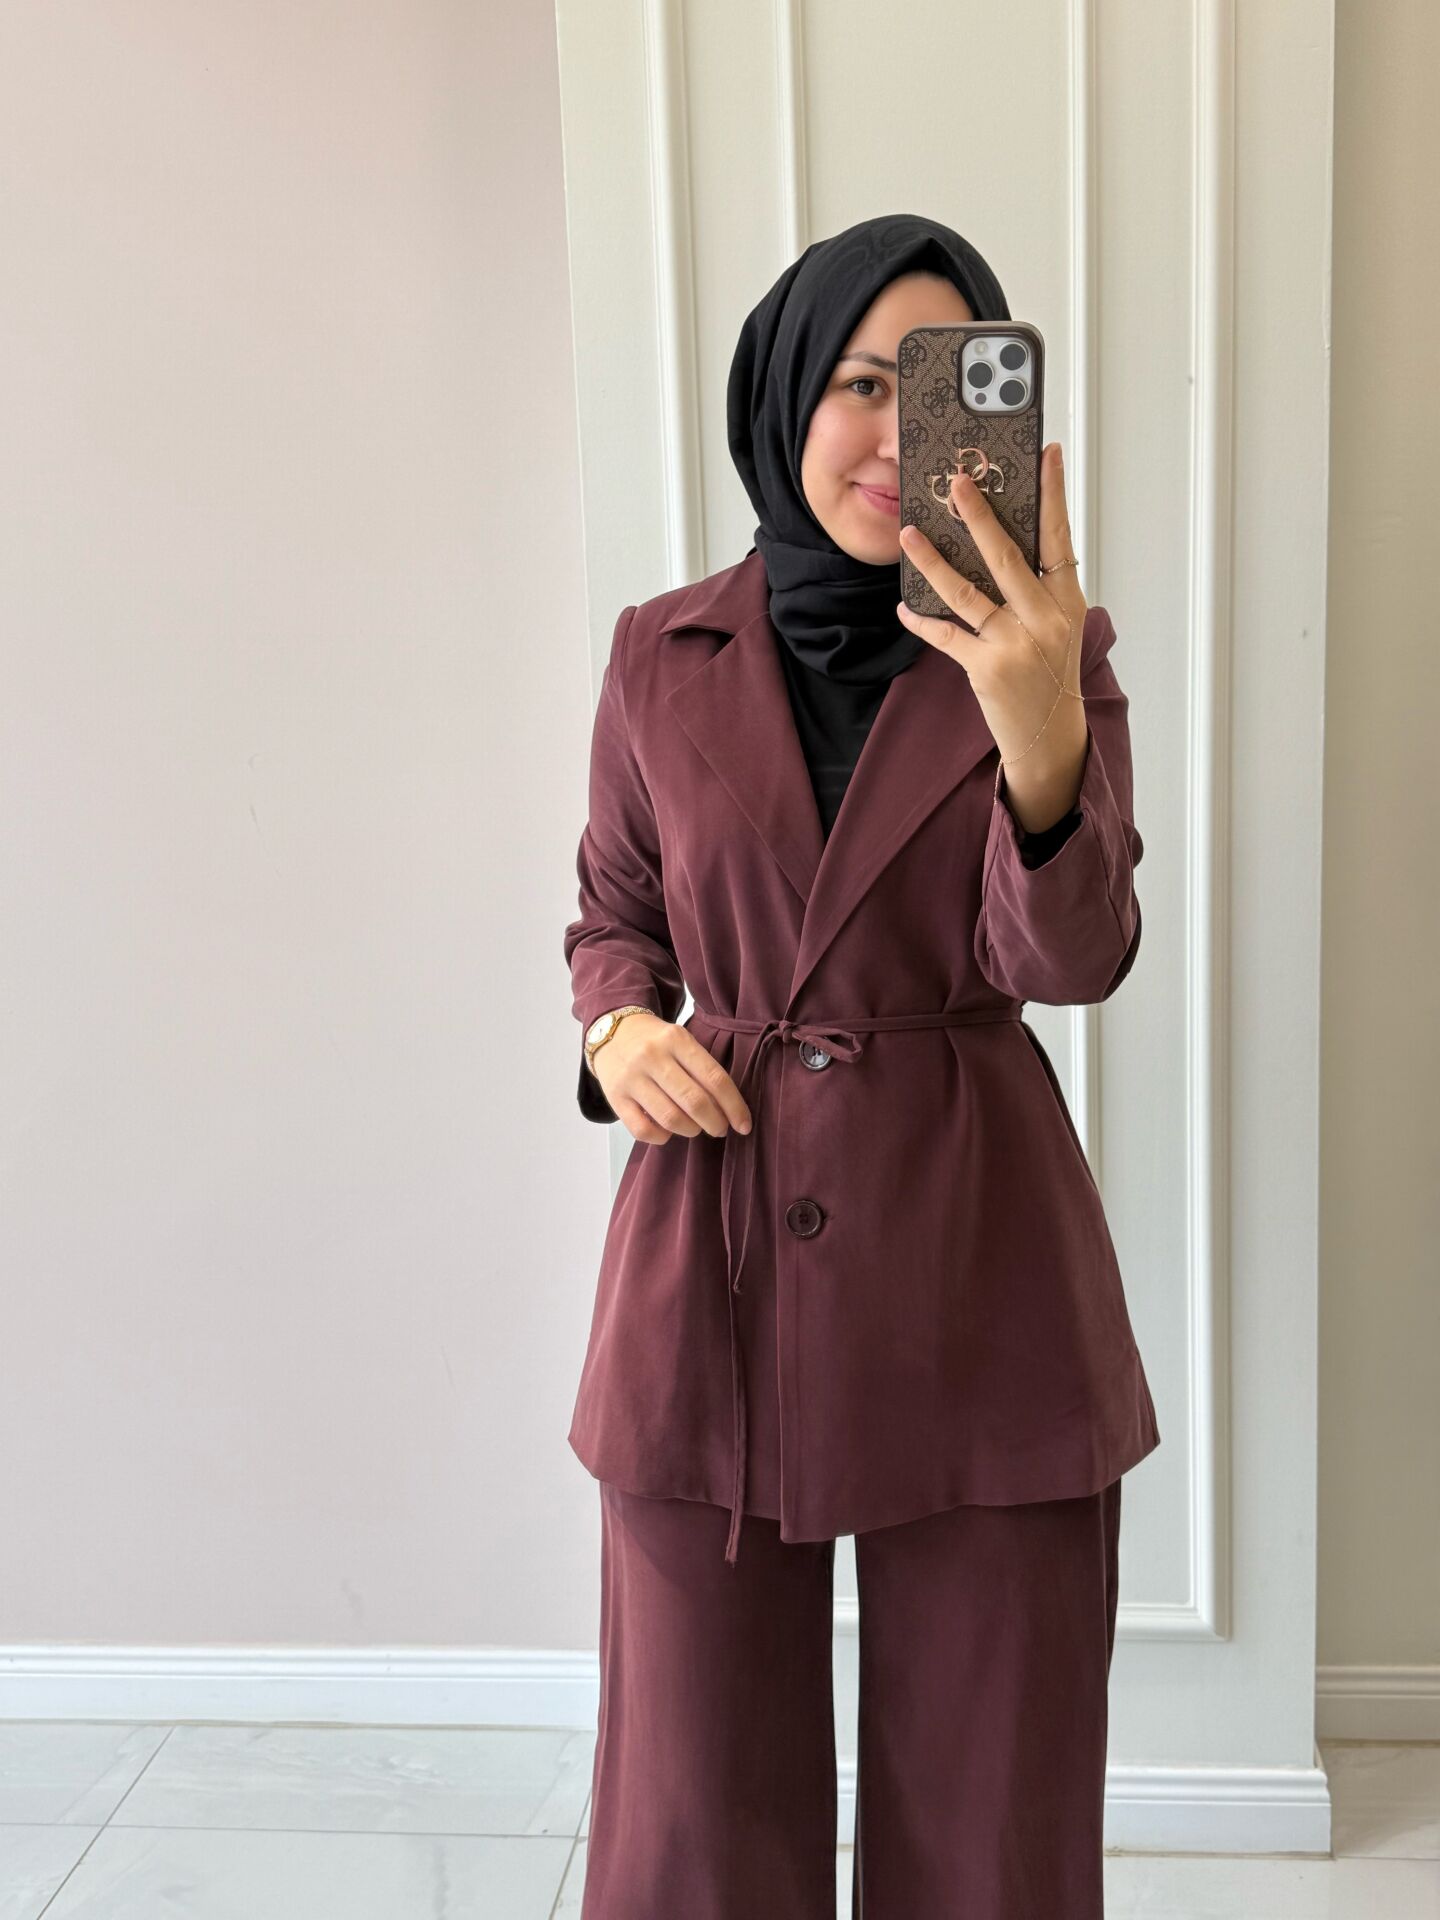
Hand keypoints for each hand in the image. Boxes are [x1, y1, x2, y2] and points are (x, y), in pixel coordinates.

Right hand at [591, 1013, 752, 1145]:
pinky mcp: (615, 1097)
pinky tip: (668, 1131)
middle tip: (721, 1129)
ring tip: (695, 1128)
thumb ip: (701, 1068)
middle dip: (715, 1123)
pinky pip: (642, 1130)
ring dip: (691, 1130)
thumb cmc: (656, 1041)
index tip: (744, 1124)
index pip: (714, 1078)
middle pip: (694, 1101)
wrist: (612, 1032)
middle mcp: (652, 1057)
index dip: (734, 1106)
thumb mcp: (681, 1040)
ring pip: (670, 1118)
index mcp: (676, 1039)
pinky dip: (662, 1137)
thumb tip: (729, 1110)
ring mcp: (631, 1078)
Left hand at [895, 441, 1088, 784]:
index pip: (1060, 537)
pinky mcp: (987, 668)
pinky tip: (904, 606)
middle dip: (979, 516)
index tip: (1047, 455)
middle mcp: (1045, 619)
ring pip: (967, 591)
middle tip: (957, 483)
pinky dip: (922, 620)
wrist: (1050, 737)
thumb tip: (994, 541)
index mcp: (1067, 601)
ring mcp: (1016, 645)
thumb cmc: (1049, 674)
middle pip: (1007, 557)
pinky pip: (946, 634)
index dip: (1054, 494)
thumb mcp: (1057, 626)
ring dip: (933, 560)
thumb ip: (1037, 588)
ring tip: (909, 534)